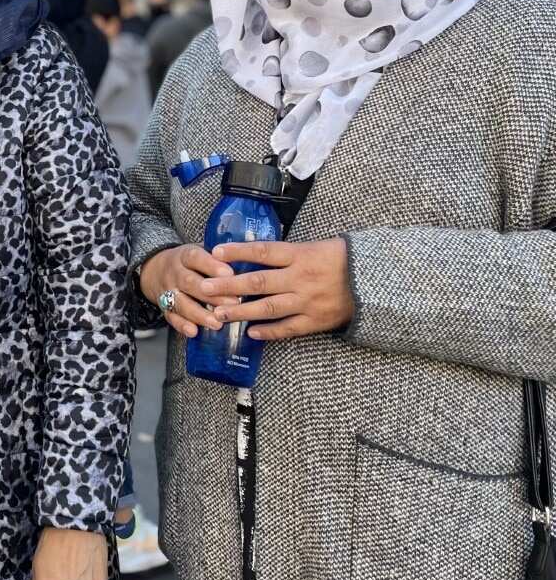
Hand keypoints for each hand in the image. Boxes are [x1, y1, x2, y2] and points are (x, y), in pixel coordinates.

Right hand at [138, 244, 240, 338]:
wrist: (154, 269)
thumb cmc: (189, 263)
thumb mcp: (200, 251)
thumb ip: (220, 258)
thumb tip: (250, 263)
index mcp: (184, 256)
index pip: (196, 258)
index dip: (211, 266)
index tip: (229, 273)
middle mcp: (174, 273)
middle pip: (189, 282)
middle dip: (212, 294)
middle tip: (234, 302)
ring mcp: (167, 291)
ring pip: (180, 302)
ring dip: (199, 314)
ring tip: (217, 323)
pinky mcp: (163, 307)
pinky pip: (171, 317)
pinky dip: (182, 325)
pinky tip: (194, 332)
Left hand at [200, 238, 354, 340]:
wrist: (375, 281)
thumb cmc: (341, 259)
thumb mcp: (314, 246)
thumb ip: (286, 253)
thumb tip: (252, 253)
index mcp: (300, 255)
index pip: (262, 252)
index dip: (238, 252)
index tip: (216, 252)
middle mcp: (300, 278)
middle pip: (257, 282)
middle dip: (228, 286)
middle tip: (203, 288)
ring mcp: (307, 301)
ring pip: (268, 308)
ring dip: (240, 312)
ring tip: (218, 314)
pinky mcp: (316, 320)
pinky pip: (288, 329)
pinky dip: (269, 332)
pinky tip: (251, 333)